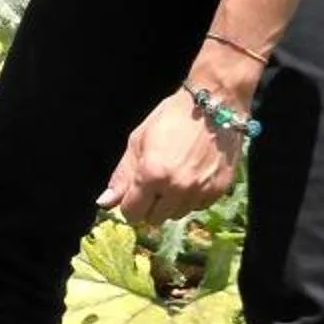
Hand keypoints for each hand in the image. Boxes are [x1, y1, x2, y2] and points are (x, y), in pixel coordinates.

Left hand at [97, 88, 246, 227]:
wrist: (214, 105)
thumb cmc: (171, 118)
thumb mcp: (138, 141)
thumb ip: (122, 176)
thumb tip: (105, 202)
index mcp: (152, 175)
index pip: (132, 213)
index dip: (129, 204)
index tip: (134, 194)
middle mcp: (177, 188)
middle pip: (154, 218)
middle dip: (150, 205)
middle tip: (155, 182)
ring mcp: (200, 191)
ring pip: (176, 215)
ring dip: (171, 203)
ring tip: (175, 177)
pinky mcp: (219, 191)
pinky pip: (198, 207)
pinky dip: (192, 198)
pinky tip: (193, 177)